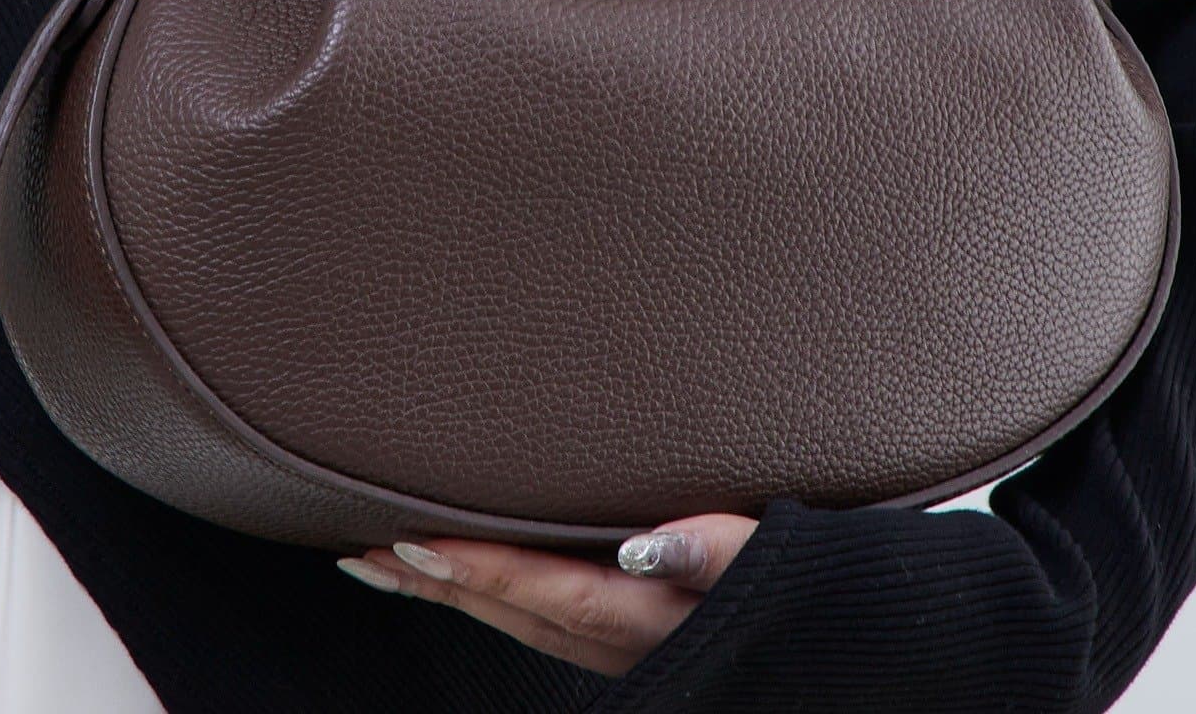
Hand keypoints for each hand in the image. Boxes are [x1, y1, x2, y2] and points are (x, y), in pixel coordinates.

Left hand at [335, 514, 758, 675]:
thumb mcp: (760, 555)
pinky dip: (491, 597)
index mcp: (647, 618)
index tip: (412, 545)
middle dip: (434, 585)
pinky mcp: (623, 640)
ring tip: (389, 564)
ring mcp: (617, 649)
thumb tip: (648, 547)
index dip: (477, 570)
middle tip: (362, 554)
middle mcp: (620, 642)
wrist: (832, 632)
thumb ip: (705, 552)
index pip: (544, 591)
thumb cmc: (799, 579)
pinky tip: (465, 580)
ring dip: (450, 593)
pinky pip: (537, 621)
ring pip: (514, 622)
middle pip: (510, 614)